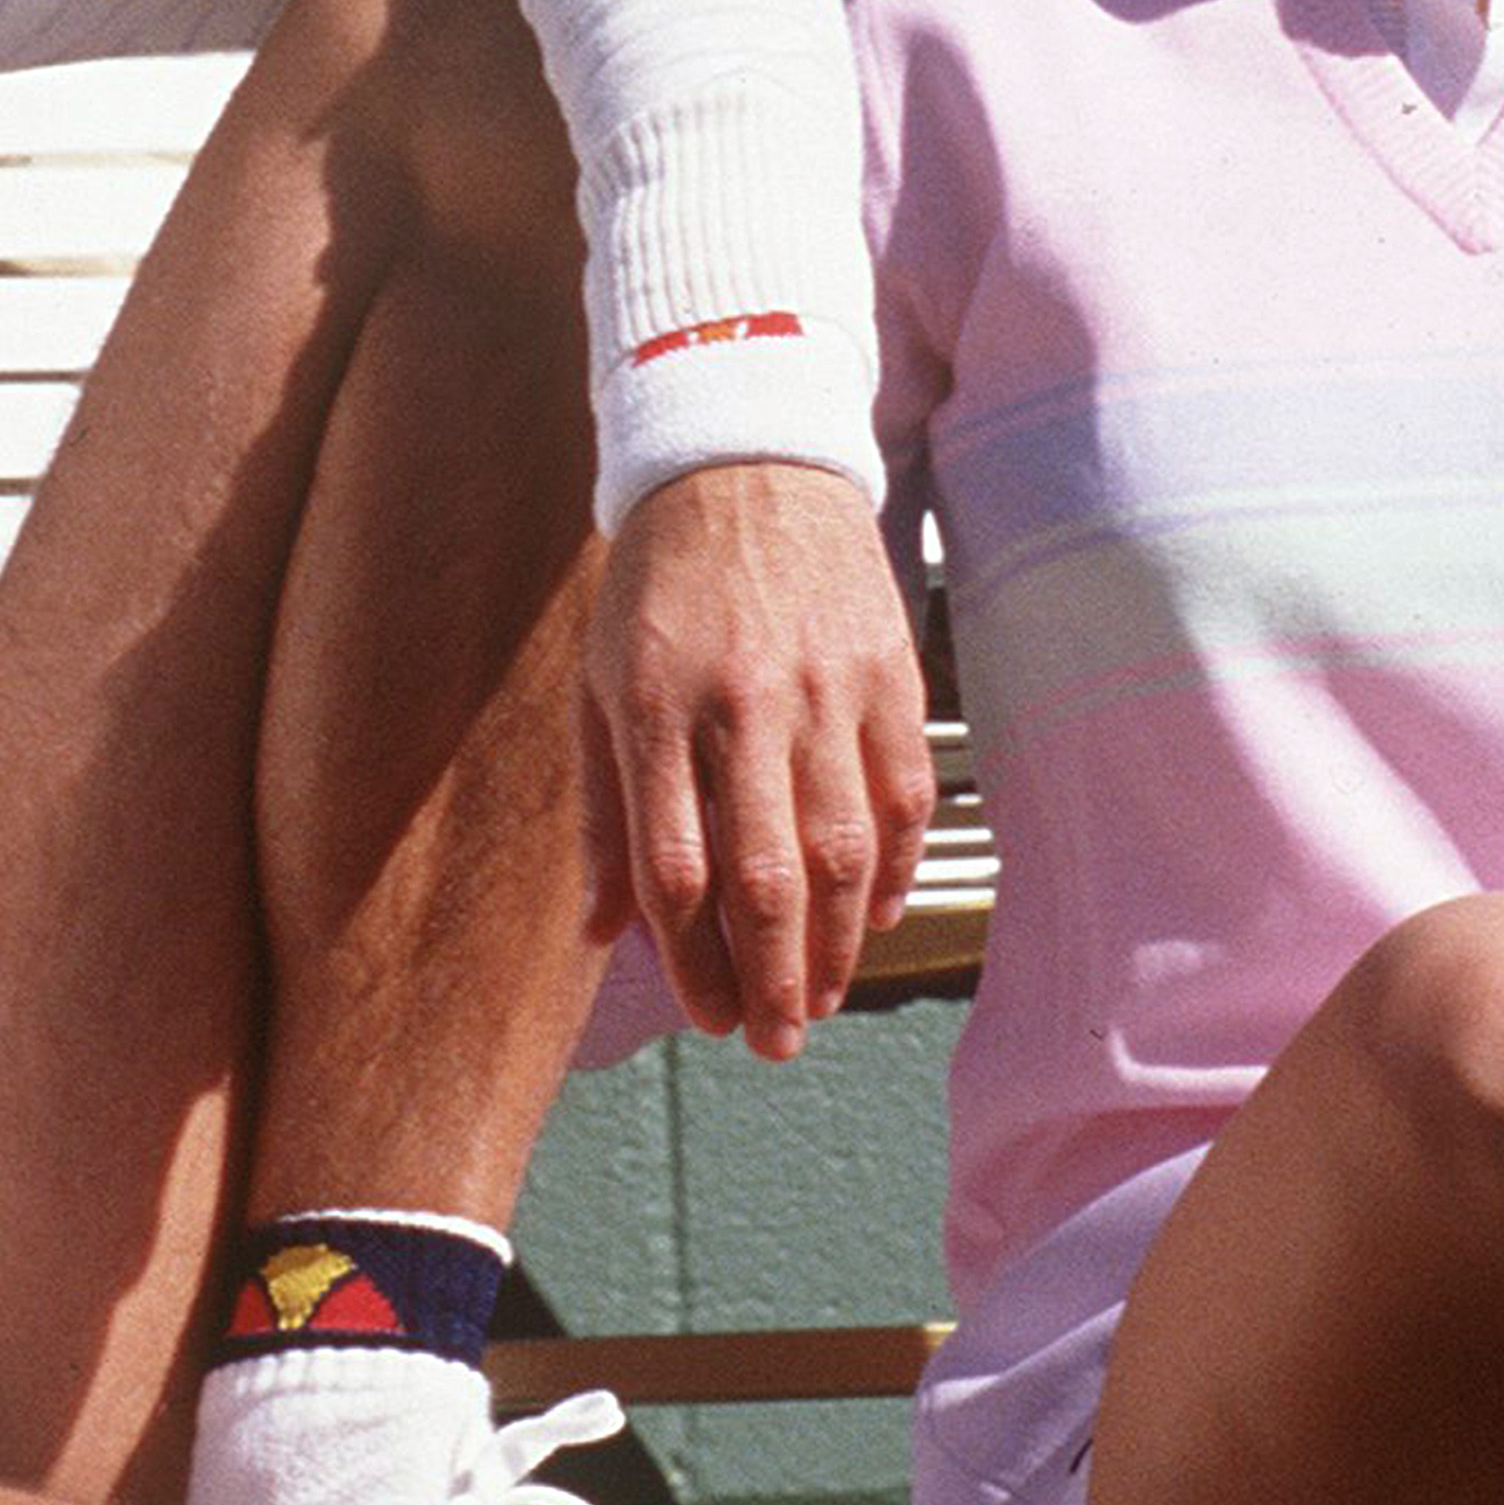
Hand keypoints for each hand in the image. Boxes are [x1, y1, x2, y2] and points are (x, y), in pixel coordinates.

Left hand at [581, 461, 934, 1059]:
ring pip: (843, 850)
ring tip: (820, 998)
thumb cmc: (659, 587)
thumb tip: (607, 933)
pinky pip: (904, 795)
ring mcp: (826, 689)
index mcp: (655, 710)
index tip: (706, 1017)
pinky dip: (895, 869)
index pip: (677, 870)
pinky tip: (873, 919)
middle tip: (774, 1042)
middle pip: (766, 877)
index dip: (695, 961)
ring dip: (834, 943)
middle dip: (772, 980)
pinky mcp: (890, 672)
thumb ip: (607, 812)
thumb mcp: (600, 685)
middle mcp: (744, 706)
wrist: (748, 462)